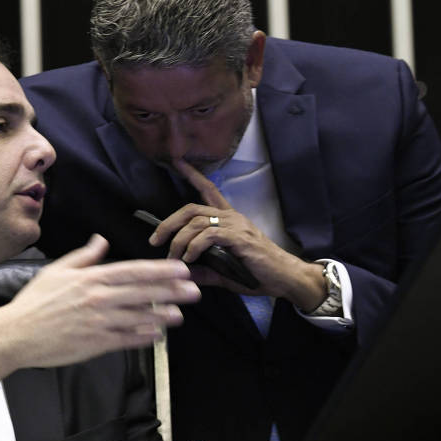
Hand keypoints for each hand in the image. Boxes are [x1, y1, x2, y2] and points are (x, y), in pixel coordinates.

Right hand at [0, 234, 199, 380]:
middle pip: (142, 292)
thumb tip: (101, 240)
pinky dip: (142, 337)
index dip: (160, 270)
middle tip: (194, 290)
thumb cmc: (34, 302)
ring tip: (180, 314)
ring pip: (138, 317)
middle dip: (171, 291)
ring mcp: (98, 322)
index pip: (133, 271)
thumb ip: (84, 256)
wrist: (16, 334)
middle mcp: (98, 298)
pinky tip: (157, 334)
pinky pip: (125, 339)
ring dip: (161, 315)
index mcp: (90, 278)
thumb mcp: (56, 271)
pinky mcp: (95, 343)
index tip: (180, 269)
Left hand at [148, 159, 324, 310]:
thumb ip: (204, 270)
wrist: (285, 279)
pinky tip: (190, 258)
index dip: (192, 174)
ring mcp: (236, 225)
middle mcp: (231, 217)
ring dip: (179, 240)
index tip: (176, 161)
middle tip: (155, 239)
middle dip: (169, 222)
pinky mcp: (240, 238)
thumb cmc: (257, 274)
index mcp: (228, 220)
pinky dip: (194, 246)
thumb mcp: (224, 273)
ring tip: (173, 257)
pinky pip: (210, 234)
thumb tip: (182, 272)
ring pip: (197, 221)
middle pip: (191, 208)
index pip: (209, 189)